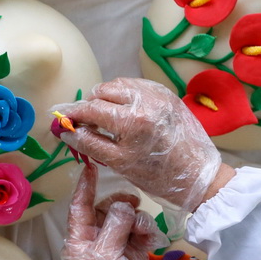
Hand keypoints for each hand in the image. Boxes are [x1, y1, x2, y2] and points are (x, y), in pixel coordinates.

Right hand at [54, 77, 229, 212]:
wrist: (198, 175)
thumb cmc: (157, 175)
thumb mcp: (118, 163)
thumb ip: (89, 143)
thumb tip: (67, 131)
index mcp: (132, 121)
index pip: (91, 108)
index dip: (73, 113)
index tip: (62, 119)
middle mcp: (145, 101)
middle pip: (103, 90)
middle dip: (89, 104)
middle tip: (85, 121)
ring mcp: (158, 94)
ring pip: (119, 84)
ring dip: (106, 97)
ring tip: (104, 116)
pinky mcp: (168, 94)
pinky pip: (137, 85)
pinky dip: (124, 94)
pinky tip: (123, 110)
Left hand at [63, 165, 169, 259]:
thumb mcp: (105, 254)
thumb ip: (114, 226)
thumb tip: (124, 206)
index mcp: (79, 239)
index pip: (80, 206)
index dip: (86, 186)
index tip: (92, 167)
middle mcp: (96, 240)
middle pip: (107, 209)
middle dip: (119, 204)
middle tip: (133, 204)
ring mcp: (116, 248)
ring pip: (126, 220)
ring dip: (136, 220)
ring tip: (142, 231)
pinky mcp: (134, 257)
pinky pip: (140, 234)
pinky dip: (146, 232)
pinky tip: (150, 238)